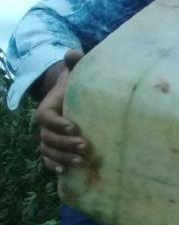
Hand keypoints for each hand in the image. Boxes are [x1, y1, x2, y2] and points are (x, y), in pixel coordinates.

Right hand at [36, 49, 87, 173]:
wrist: (77, 95)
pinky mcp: (55, 146)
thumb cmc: (78, 83)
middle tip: (85, 146)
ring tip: (81, 161)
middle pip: (48, 138)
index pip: (46, 117)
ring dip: (63, 157)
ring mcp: (49, 136)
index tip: (75, 127)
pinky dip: (54, 165)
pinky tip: (64, 172)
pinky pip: (48, 158)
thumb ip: (75, 63)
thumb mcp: (76, 73)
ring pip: (48, 150)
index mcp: (48, 106)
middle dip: (65, 143)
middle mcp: (46, 124)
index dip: (58, 123)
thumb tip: (73, 53)